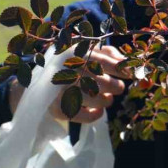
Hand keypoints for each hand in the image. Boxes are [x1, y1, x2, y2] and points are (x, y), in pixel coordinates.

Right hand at [8, 44, 131, 122]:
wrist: (39, 83)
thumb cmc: (72, 65)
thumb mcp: (88, 52)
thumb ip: (109, 53)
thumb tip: (125, 63)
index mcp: (75, 53)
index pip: (101, 60)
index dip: (119, 68)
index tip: (129, 74)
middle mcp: (66, 70)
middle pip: (101, 82)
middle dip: (115, 86)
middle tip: (117, 88)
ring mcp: (60, 91)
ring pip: (94, 98)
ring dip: (106, 100)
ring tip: (106, 98)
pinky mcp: (55, 108)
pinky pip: (81, 115)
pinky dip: (95, 115)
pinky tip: (99, 111)